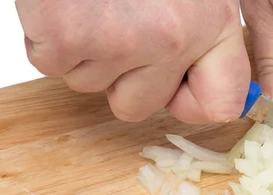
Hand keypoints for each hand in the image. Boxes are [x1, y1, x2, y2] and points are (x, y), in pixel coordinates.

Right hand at [15, 0, 250, 123]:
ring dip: (83, 51)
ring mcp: (122, 39)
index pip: (223, 103)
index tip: (175, 86)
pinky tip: (65, 3)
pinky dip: (48, 39)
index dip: (189, 102)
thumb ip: (206, 40)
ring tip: (90, 2)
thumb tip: (218, 100)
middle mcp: (176, 36)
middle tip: (114, 20)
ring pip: (90, 85)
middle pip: (139, 106)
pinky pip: (51, 66)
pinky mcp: (69, 36)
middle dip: (119, 76)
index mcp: (214, 21)